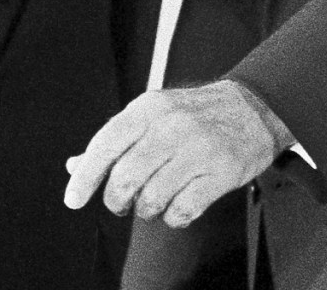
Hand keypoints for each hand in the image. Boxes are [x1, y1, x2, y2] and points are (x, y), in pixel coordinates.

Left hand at [62, 80, 291, 227]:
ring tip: (155, 201)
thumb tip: (76, 165)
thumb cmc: (194, 114)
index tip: (73, 199)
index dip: (86, 176)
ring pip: (152, 199)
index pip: (105, 144)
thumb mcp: (152, 113)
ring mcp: (198, 149)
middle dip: (116, 201)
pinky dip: (174, 217)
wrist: (253, 108)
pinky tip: (178, 206)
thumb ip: (115, 140)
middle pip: (125, 178)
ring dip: (147, 209)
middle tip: (122, 203)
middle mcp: (171, 126)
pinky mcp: (221, 172)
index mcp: (149, 108)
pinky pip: (183, 210)